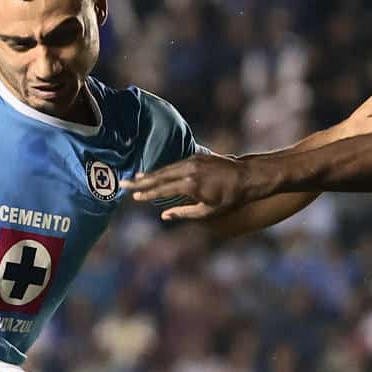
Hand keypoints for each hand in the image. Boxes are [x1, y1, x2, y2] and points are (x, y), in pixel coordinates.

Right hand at [123, 153, 264, 219]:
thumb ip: (184, 213)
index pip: (163, 190)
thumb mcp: (208, 212)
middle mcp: (189, 170)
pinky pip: (175, 164)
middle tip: (123, 183)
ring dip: (150, 174)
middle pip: (159, 176)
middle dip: (140, 181)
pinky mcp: (197, 156)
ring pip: (166, 168)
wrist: (248, 176)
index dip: (147, 194)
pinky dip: (164, 169)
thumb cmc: (231, 198)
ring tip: (136, 178)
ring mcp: (193, 161)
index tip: (134, 197)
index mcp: (190, 185)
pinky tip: (156, 173)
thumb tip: (164, 216)